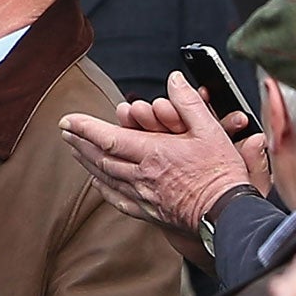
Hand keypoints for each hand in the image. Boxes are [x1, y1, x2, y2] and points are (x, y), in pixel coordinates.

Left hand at [59, 72, 260, 256]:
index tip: (66, 120)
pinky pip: (118, 199)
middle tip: (65, 132)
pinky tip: (96, 182)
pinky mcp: (149, 212)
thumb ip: (189, 103)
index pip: (108, 137)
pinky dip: (102, 188)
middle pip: (100, 156)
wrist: (230, 215)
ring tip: (74, 150)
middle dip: (79, 142)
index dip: (84, 127)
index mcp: (152, 153)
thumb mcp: (211, 131)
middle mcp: (141, 175)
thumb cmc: (221, 174)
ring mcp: (143, 195)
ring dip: (87, 161)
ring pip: (105, 176)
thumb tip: (174, 80)